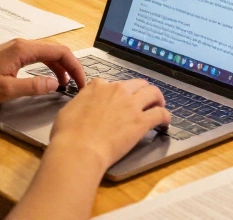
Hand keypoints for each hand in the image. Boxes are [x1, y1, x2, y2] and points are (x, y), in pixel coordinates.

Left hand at [0, 38, 88, 107]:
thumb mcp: (6, 90)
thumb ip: (33, 86)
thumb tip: (55, 84)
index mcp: (23, 49)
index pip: (60, 52)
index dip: (75, 66)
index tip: (81, 81)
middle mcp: (21, 44)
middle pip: (56, 51)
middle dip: (71, 66)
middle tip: (78, 84)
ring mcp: (16, 48)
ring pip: (47, 54)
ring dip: (60, 67)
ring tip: (67, 84)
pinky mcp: (11, 55)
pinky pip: (37, 57)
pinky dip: (48, 67)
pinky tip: (50, 79)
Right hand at [49, 78, 169, 171]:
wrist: (79, 149)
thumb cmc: (68, 135)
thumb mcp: (68, 110)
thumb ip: (81, 102)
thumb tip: (83, 105)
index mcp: (98, 87)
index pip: (112, 83)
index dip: (117, 92)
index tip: (119, 99)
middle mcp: (117, 91)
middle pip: (137, 84)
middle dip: (142, 90)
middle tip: (145, 99)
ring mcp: (131, 105)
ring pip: (153, 93)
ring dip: (158, 98)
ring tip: (159, 106)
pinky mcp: (141, 121)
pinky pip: (160, 113)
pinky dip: (165, 116)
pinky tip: (165, 122)